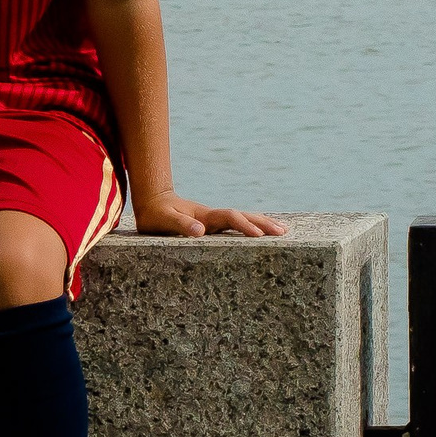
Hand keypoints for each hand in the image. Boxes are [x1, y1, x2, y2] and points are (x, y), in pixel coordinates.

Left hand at [132, 188, 286, 238]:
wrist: (152, 201)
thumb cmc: (154, 214)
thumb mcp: (162, 220)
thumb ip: (179, 224)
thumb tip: (200, 231)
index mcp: (203, 215)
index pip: (229, 218)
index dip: (243, 225)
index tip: (258, 235)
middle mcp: (212, 216)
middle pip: (242, 216)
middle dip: (262, 223)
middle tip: (283, 232)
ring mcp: (214, 219)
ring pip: (243, 218)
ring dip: (262, 223)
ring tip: (283, 230)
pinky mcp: (213, 223)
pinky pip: (237, 224)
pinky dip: (253, 225)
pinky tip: (264, 231)